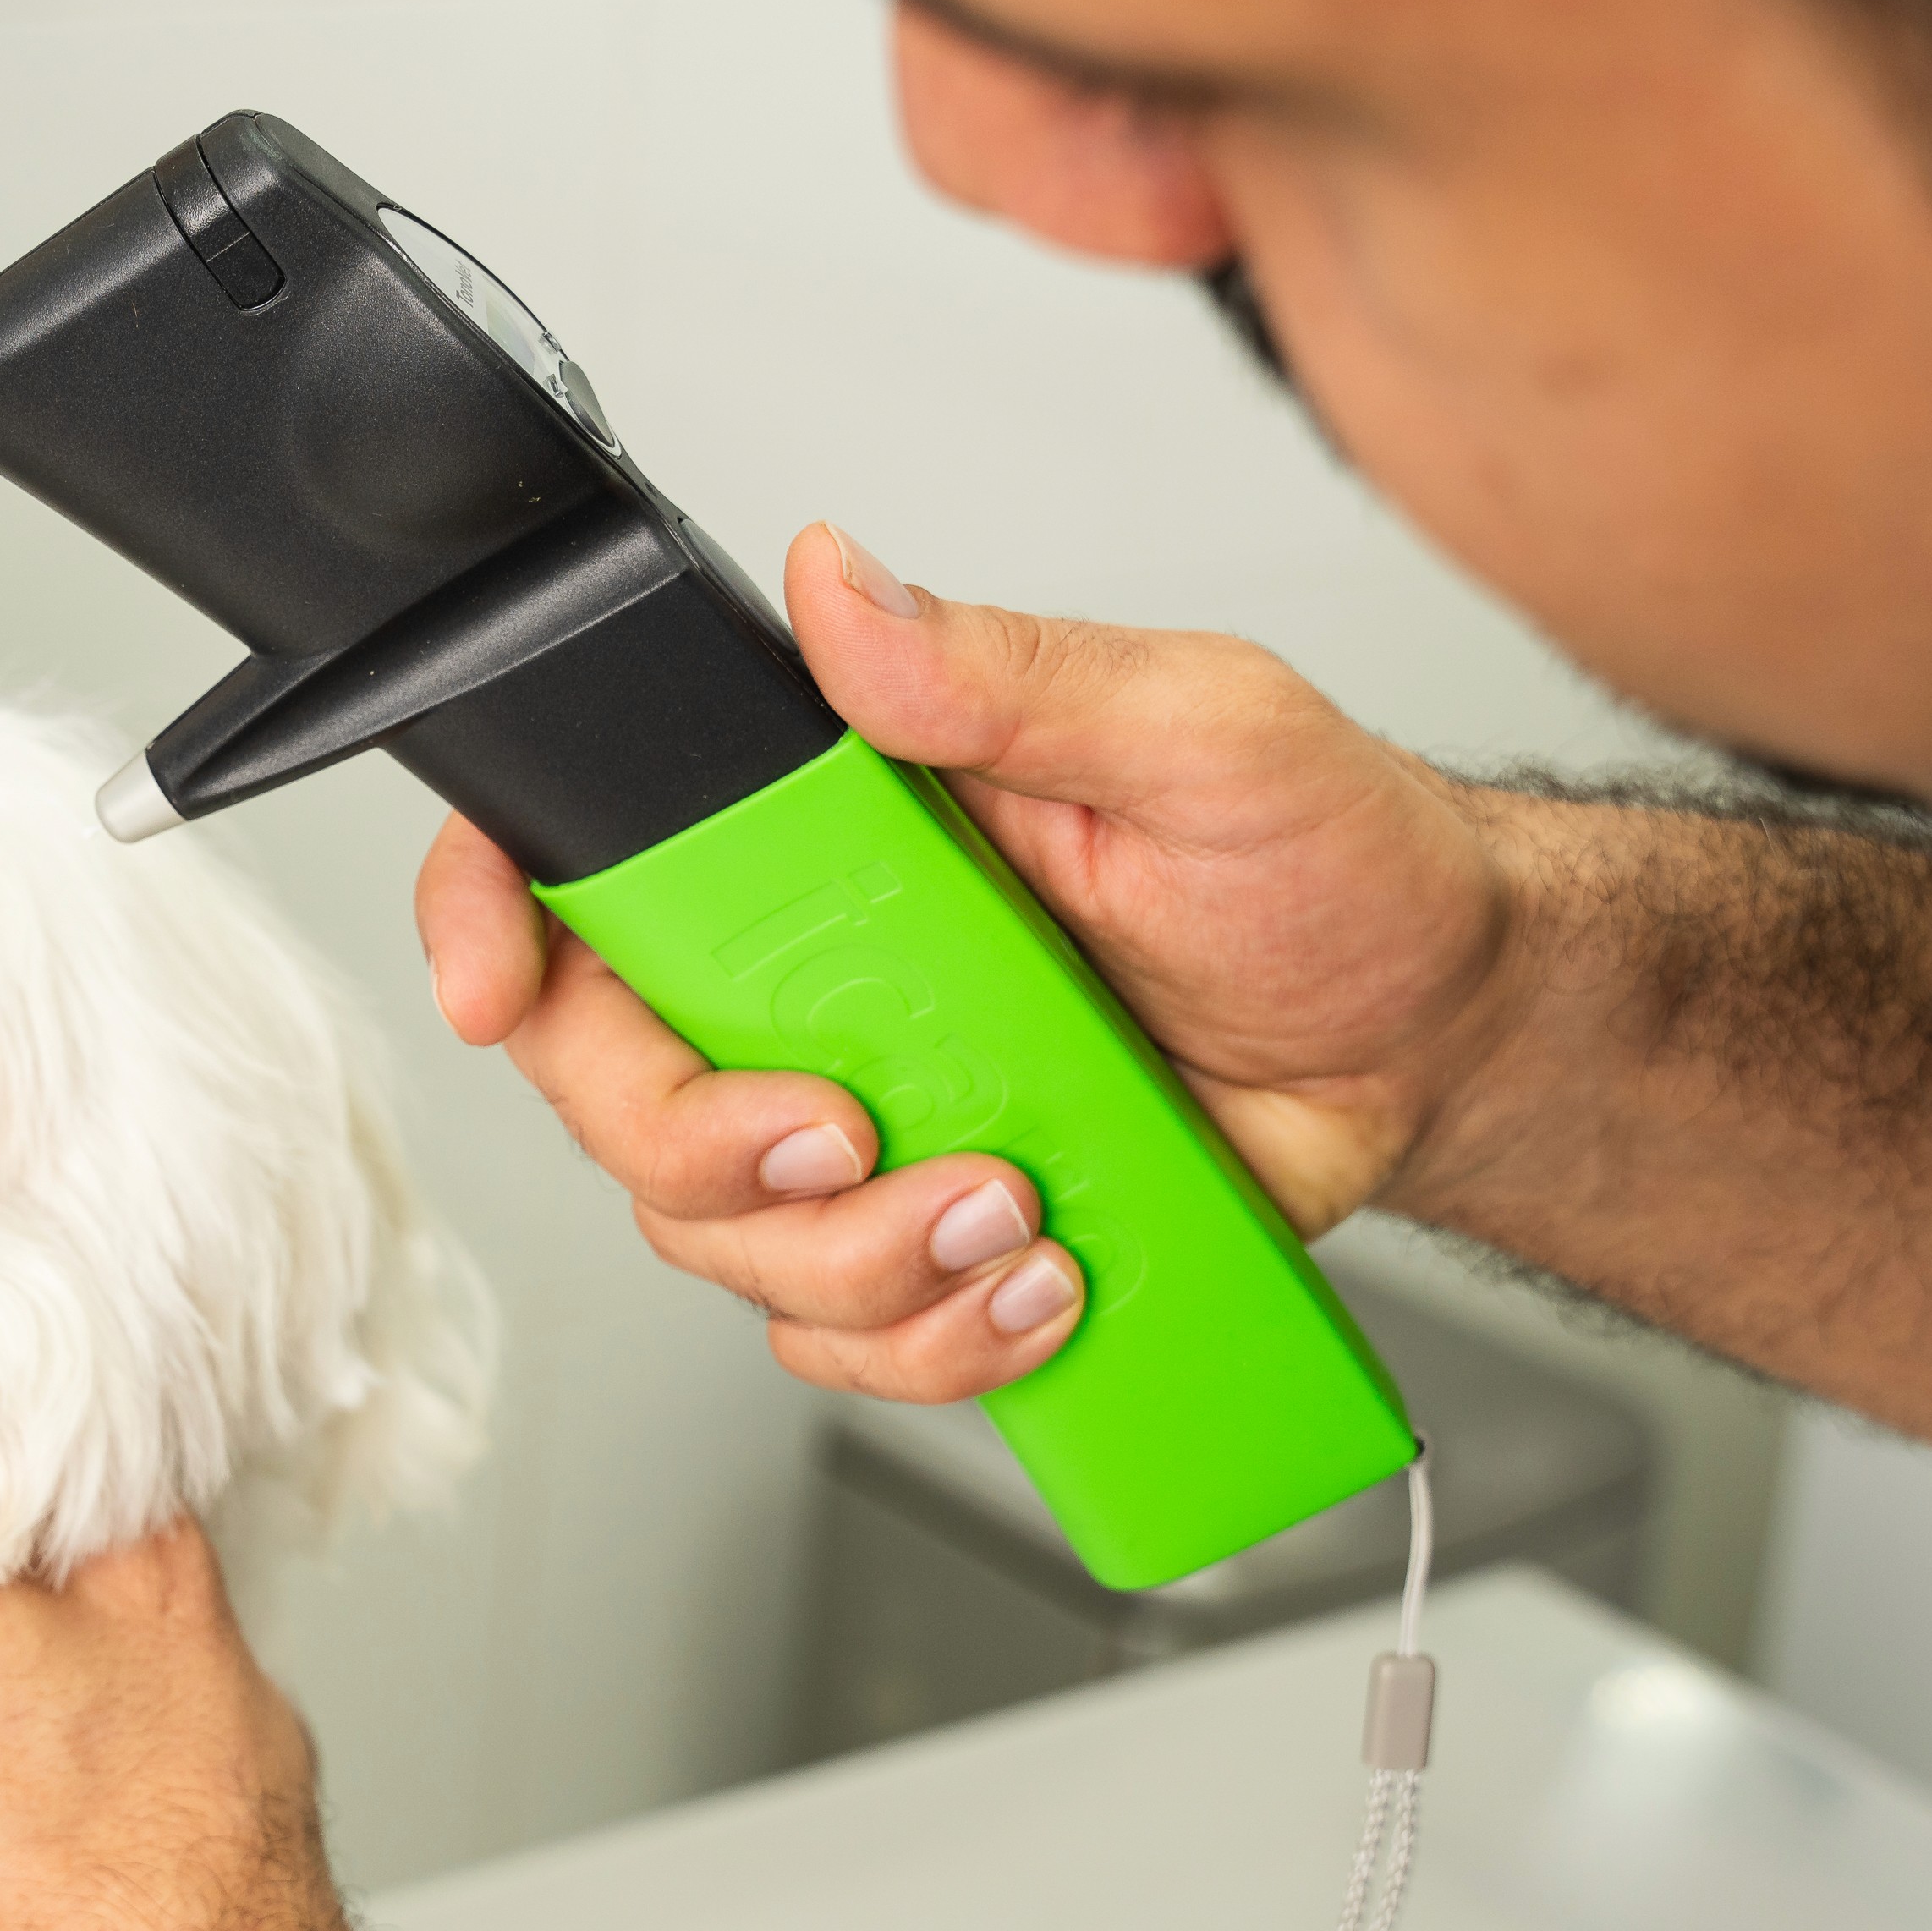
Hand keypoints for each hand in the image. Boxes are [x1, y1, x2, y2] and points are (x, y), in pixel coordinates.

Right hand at [415, 521, 1521, 1403]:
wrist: (1441, 1037)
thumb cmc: (1330, 863)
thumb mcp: (1194, 727)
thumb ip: (1006, 667)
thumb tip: (842, 585)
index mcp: (830, 834)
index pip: (586, 857)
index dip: (489, 920)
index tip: (498, 990)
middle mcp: (811, 975)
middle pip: (612, 1091)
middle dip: (710, 1148)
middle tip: (859, 1133)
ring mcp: (863, 1117)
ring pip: (717, 1239)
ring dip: (855, 1263)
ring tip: (1020, 1213)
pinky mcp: (929, 1243)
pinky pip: (838, 1338)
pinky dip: (933, 1345)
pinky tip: (1047, 1284)